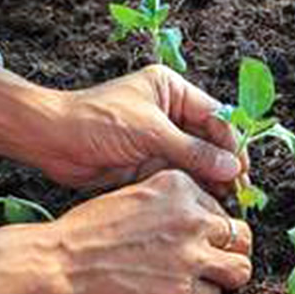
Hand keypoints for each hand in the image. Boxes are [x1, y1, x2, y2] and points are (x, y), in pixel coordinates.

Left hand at [37, 65, 245, 190]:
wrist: (51, 141)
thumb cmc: (96, 121)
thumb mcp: (150, 132)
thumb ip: (192, 151)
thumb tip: (231, 167)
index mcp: (172, 91)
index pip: (215, 116)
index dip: (232, 144)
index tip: (243, 170)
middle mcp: (171, 113)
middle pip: (209, 140)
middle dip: (225, 165)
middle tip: (240, 191)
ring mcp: (161, 139)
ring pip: (197, 161)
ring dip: (212, 179)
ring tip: (227, 201)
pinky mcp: (150, 163)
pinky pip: (180, 175)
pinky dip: (193, 188)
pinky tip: (206, 202)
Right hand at [42, 170, 251, 293]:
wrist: (61, 260)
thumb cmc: (89, 229)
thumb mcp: (136, 195)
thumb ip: (172, 201)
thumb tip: (198, 216)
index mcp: (180, 187)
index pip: (221, 206)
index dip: (214, 225)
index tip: (205, 235)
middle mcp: (192, 217)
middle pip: (242, 234)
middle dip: (233, 248)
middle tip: (220, 257)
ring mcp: (191, 255)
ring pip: (240, 269)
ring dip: (227, 275)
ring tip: (212, 278)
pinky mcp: (183, 290)